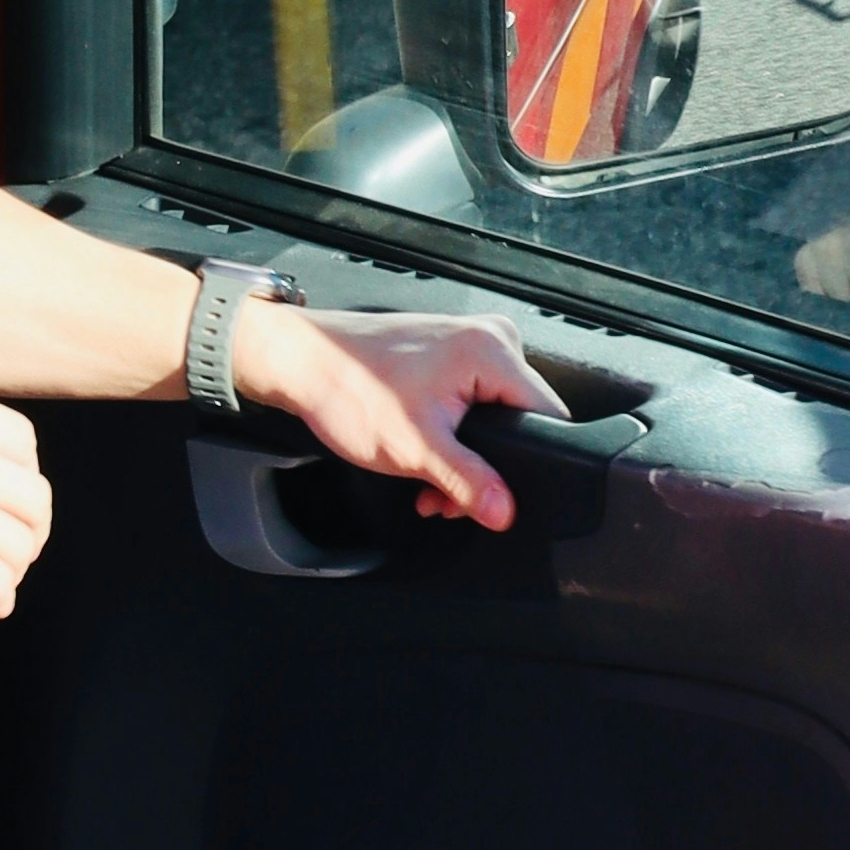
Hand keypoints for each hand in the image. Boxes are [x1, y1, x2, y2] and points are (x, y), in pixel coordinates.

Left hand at [227, 296, 533, 525]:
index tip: (497, 493)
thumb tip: (505, 511)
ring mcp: (470, 343)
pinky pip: (473, 404)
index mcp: (494, 351)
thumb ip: (468, 483)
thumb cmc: (349, 387)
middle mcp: (490, 339)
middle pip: (521, 421)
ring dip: (465, 462)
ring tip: (428, 486)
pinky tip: (426, 461)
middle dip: (486, 470)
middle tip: (445, 497)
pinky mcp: (451, 354)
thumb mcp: (416, 449)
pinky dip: (453, 439)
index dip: (530, 462)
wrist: (301, 361)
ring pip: (495, 418)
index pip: (548, 416)